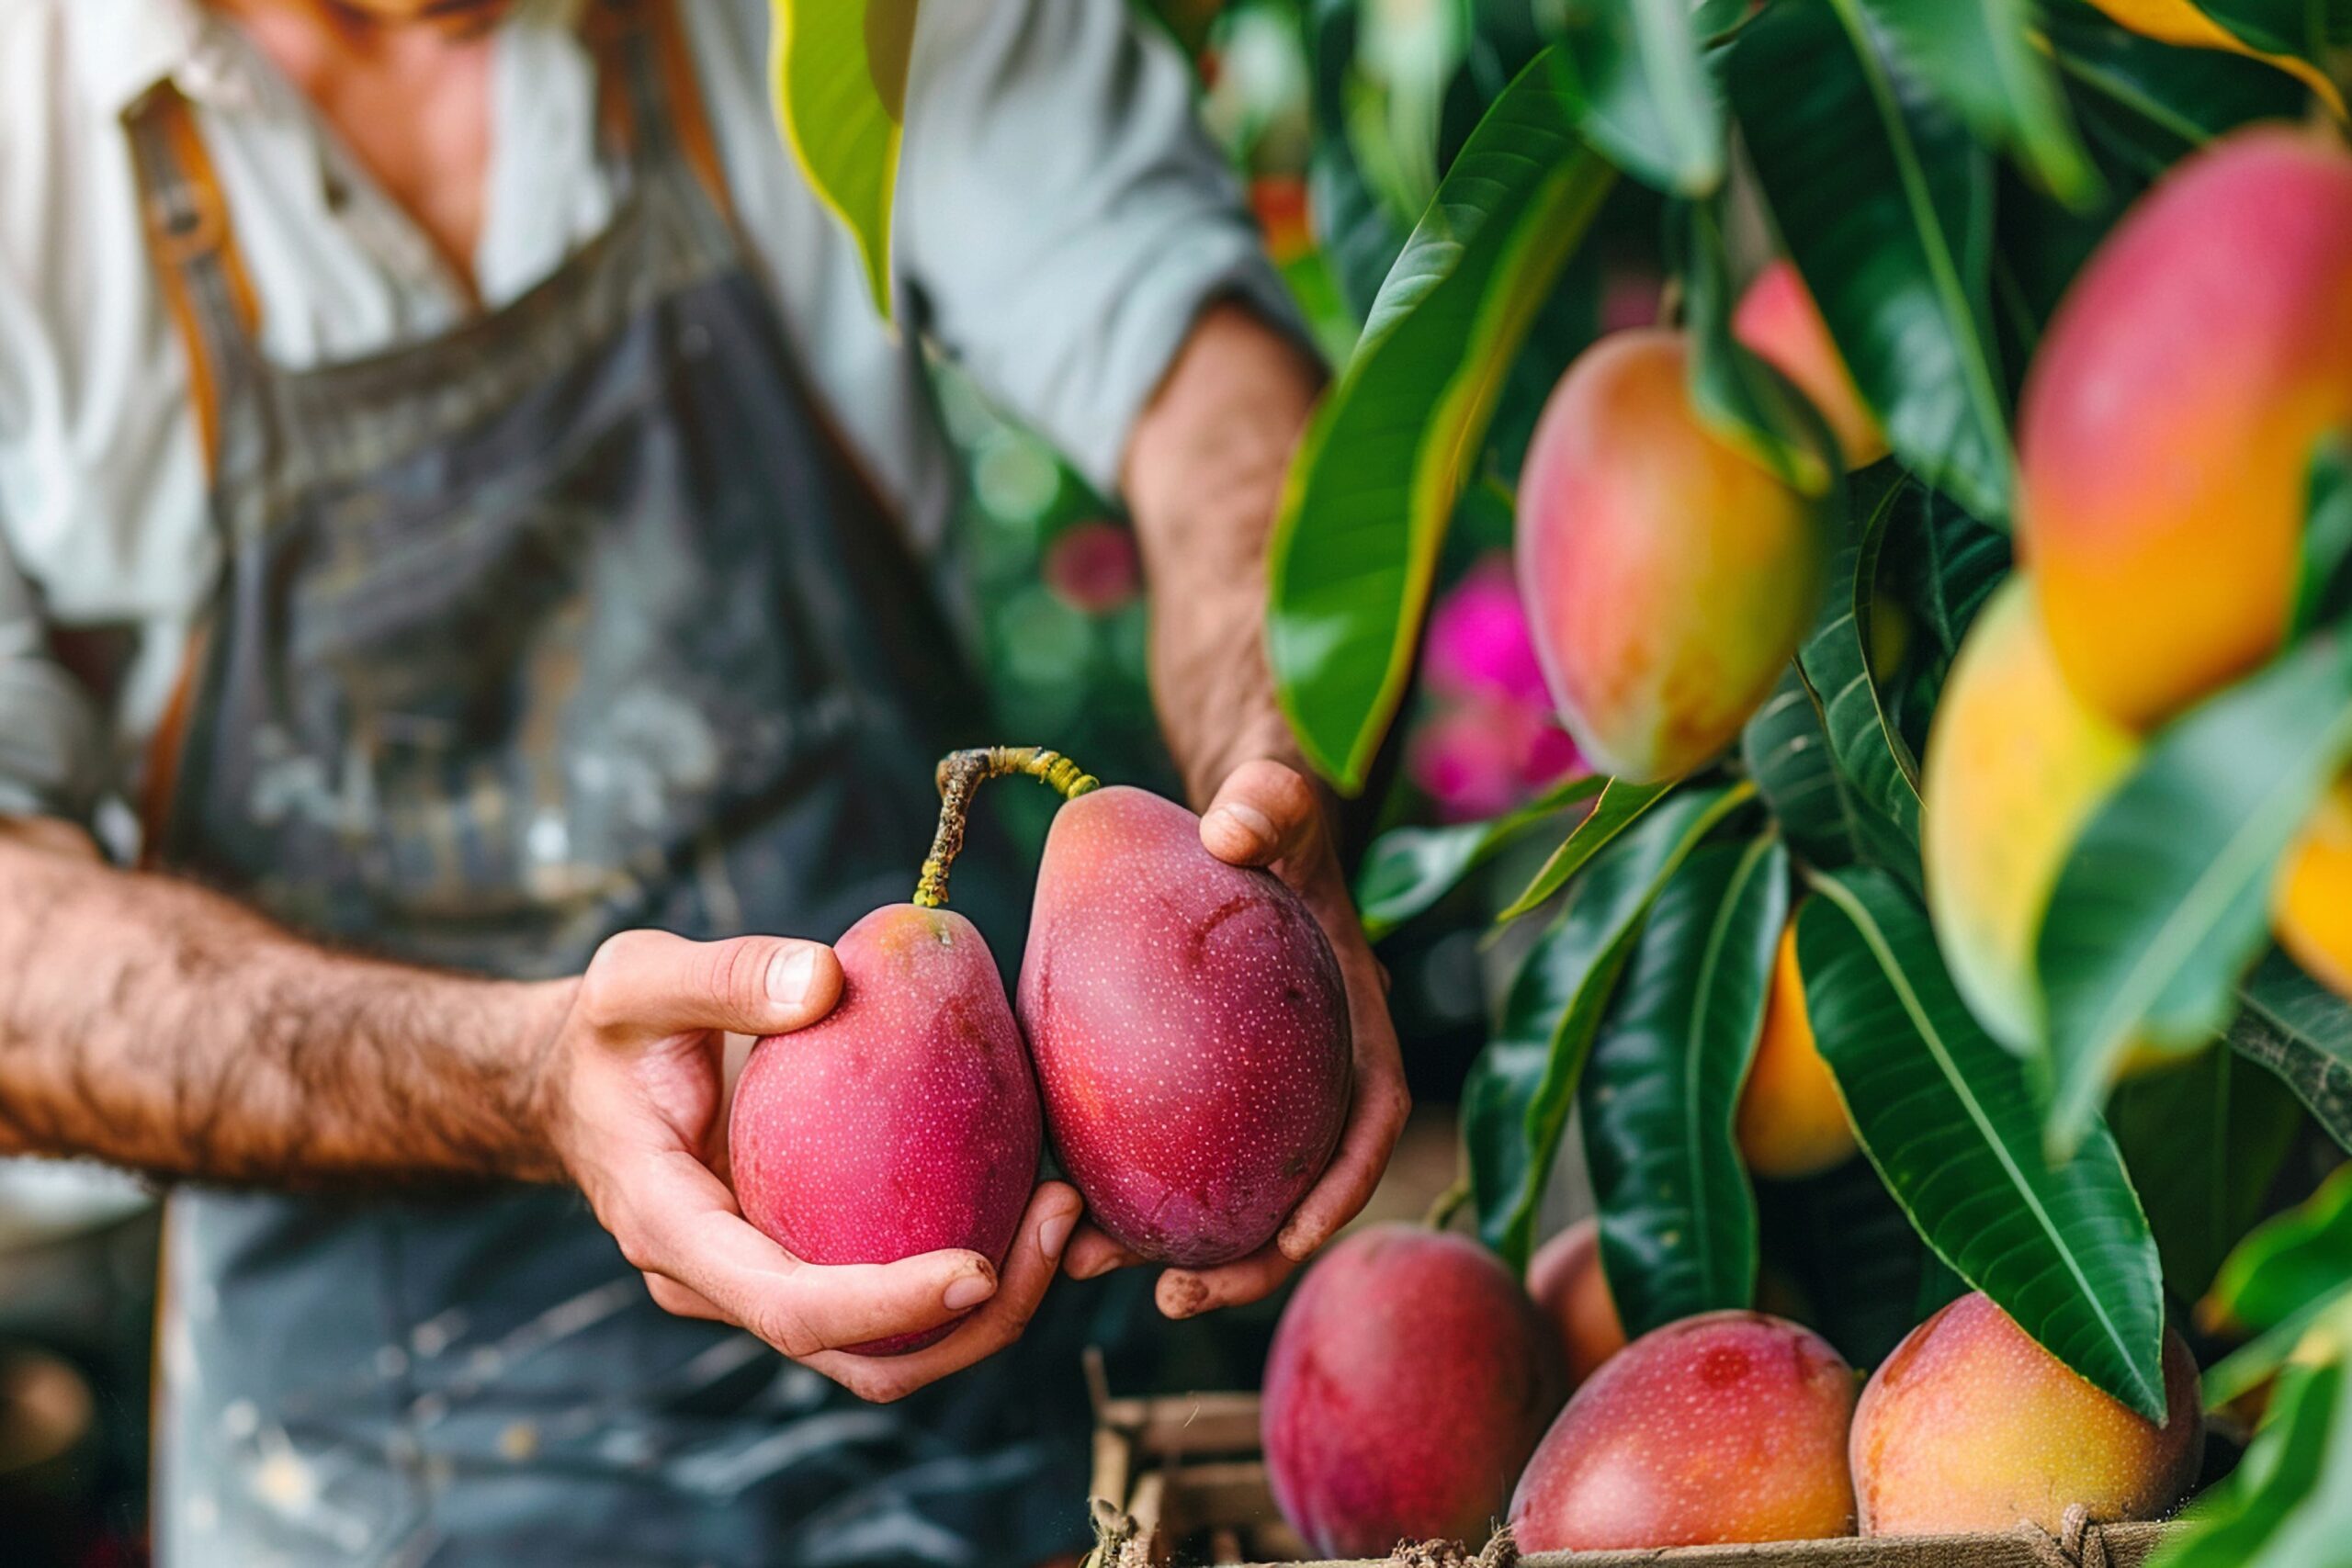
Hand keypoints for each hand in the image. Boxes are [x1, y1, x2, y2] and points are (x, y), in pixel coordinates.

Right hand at [537, 929, 1082, 1402]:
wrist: (578, 1084)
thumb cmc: (611, 1031)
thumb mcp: (637, 979)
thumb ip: (724, 974)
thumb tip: (827, 978)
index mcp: (675, 1232)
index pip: (789, 1307)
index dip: (887, 1306)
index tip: (978, 1269)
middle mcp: (722, 1283)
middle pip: (860, 1357)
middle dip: (973, 1322)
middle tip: (1058, 1216)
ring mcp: (766, 1282)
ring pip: (889, 1346)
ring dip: (990, 1303)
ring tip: (1062, 1204)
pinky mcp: (807, 1257)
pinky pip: (894, 1288)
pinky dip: (972, 1263)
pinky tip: (1028, 1185)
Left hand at [1062, 758, 1409, 1316]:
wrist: (1222, 823)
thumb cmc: (1262, 812)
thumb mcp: (1275, 798)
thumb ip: (1269, 804)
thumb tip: (1231, 831)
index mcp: (1352, 1023)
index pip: (1367, 1117)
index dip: (1343, 1185)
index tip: (1298, 1234)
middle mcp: (1305, 1075)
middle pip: (1291, 1191)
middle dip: (1245, 1261)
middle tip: (1175, 1296)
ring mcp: (1247, 1091)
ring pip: (1215, 1191)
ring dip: (1161, 1246)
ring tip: (1083, 1266)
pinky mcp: (1183, 1086)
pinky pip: (1153, 1149)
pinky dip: (1113, 1186)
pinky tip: (1046, 1201)